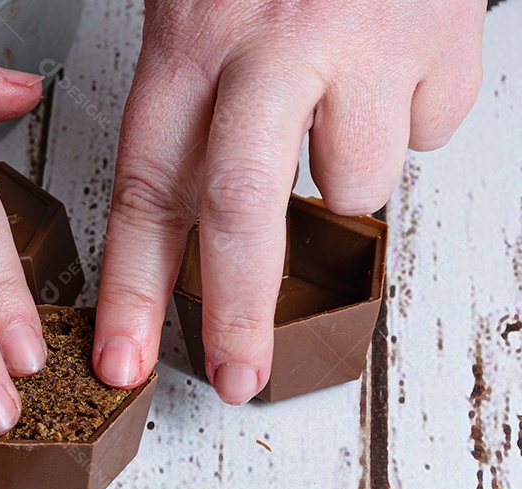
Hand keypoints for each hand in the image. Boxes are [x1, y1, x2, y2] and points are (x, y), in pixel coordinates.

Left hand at [95, 0, 484, 402]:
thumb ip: (180, 90)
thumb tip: (171, 200)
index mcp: (193, 37)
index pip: (148, 185)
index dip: (131, 286)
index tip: (119, 359)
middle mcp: (274, 47)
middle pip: (246, 211)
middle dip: (237, 311)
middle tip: (235, 376)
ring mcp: (366, 48)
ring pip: (354, 184)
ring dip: (343, 173)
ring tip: (336, 108)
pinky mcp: (443, 45)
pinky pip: (427, 133)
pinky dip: (409, 121)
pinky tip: (389, 72)